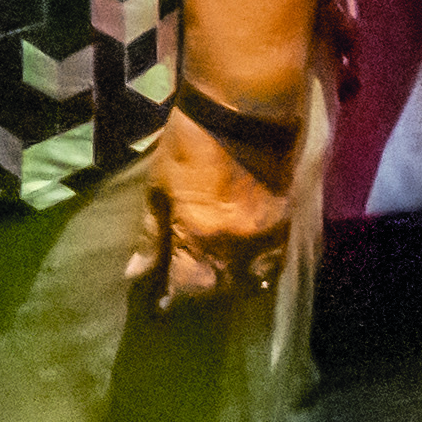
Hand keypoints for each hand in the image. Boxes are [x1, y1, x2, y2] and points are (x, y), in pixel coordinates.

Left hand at [130, 99, 301, 310]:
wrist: (244, 113)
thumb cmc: (190, 144)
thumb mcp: (159, 187)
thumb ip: (150, 235)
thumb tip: (136, 274)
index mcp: (200, 238)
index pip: (186, 288)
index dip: (170, 302)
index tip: (156, 308)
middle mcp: (236, 248)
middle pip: (219, 291)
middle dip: (199, 296)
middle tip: (182, 293)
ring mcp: (265, 240)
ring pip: (250, 284)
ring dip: (230, 288)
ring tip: (213, 284)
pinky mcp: (285, 227)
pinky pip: (273, 266)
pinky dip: (259, 275)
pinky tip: (247, 272)